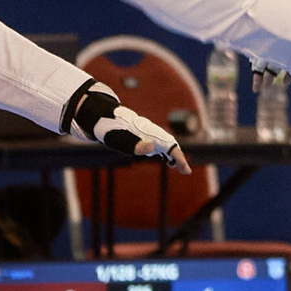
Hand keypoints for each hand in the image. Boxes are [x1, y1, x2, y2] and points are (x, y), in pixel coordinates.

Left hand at [72, 88, 189, 173]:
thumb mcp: (119, 140)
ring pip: (166, 145)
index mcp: (148, 134)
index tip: (185, 169)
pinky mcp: (144, 136)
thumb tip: (152, 148)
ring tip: (180, 168)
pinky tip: (167, 162)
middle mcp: (151, 133)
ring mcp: (148, 134)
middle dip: (179, 157)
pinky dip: (166, 153)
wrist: (104, 118)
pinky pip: (159, 145)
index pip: (169, 146)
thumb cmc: (111, 130)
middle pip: (170, 145)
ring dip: (174, 156)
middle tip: (185, 172)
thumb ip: (135, 145)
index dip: (178, 157)